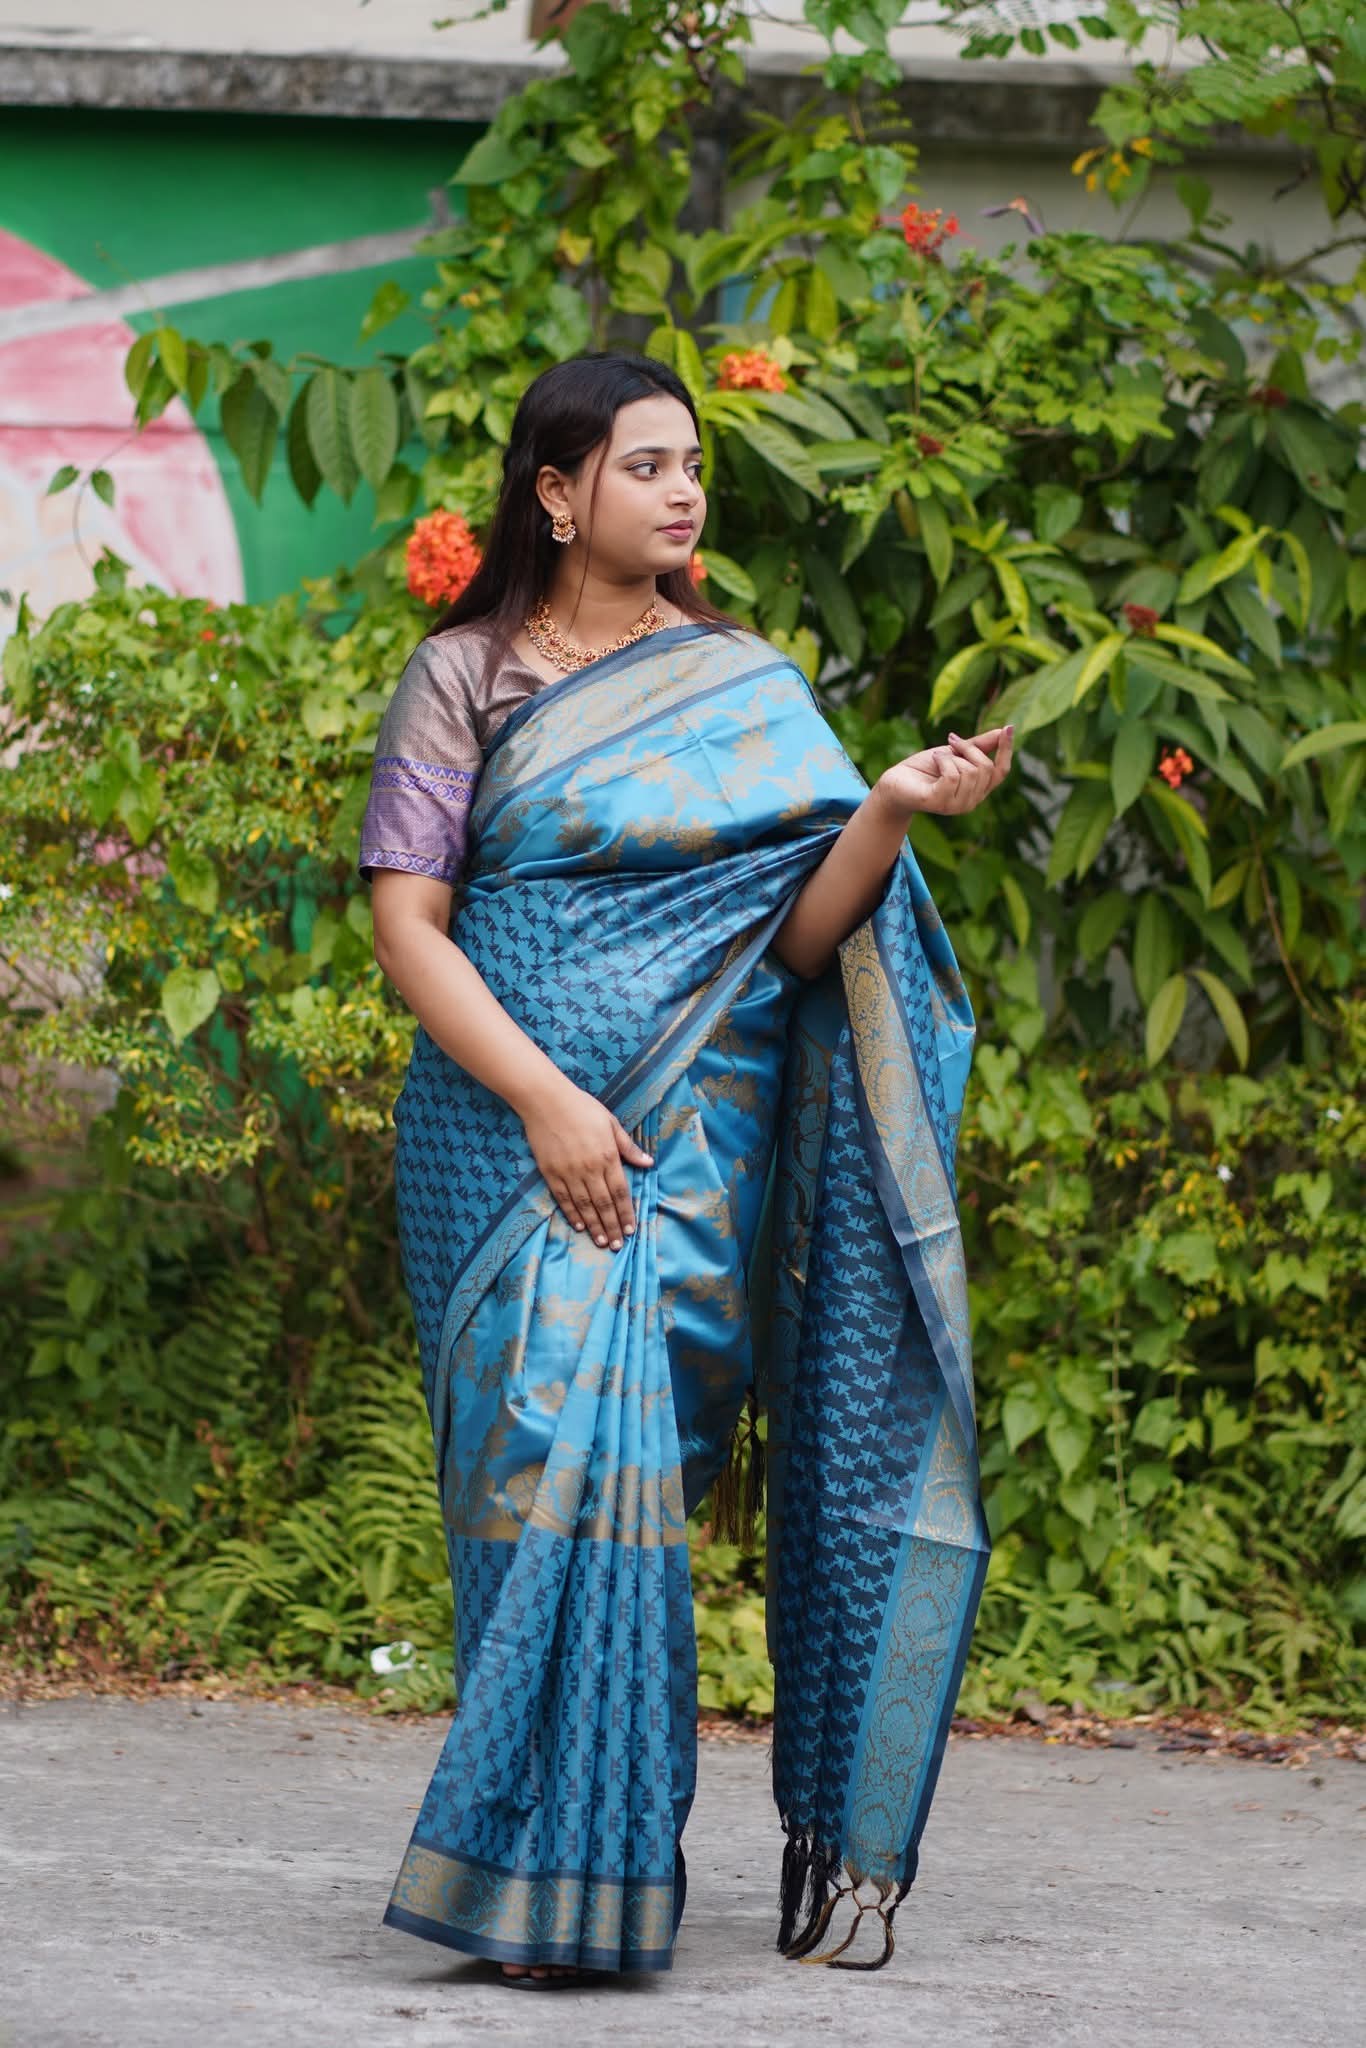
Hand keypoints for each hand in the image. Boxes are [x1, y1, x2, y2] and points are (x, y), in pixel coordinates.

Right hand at [518, 1078, 653, 1249]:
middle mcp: (589, 1169)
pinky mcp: (551, 1172)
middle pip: (604, 1205)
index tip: (631, 1230)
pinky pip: (563, 1199)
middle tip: (617, 1245)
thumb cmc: (582, 1107)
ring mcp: (569, 1172)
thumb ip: (629, 1147)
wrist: (545, 1100)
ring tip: (602, 1242)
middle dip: (612, 1227)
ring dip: (594, 1226)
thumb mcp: (611, 1123)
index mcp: (607, 1156)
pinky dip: (572, 1214)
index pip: (620, 1192)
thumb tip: (648, 1163)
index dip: (626, 1213)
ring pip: (584, 1206)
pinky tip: (579, 1226)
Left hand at [876, 724, 1013, 820]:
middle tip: (950, 741)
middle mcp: (971, 801)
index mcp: (977, 789)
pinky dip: (943, 761)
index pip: (1001, 772)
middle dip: (968, 748)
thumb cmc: (924, 769)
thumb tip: (1004, 730)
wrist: (895, 782)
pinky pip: (953, 776)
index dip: (1006, 750)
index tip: (1009, 728)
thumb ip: (979, 745)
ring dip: (951, 756)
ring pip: (970, 771)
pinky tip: (934, 760)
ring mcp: (957, 806)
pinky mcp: (940, 803)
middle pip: (985, 767)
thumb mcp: (954, 752)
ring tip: (937, 757)